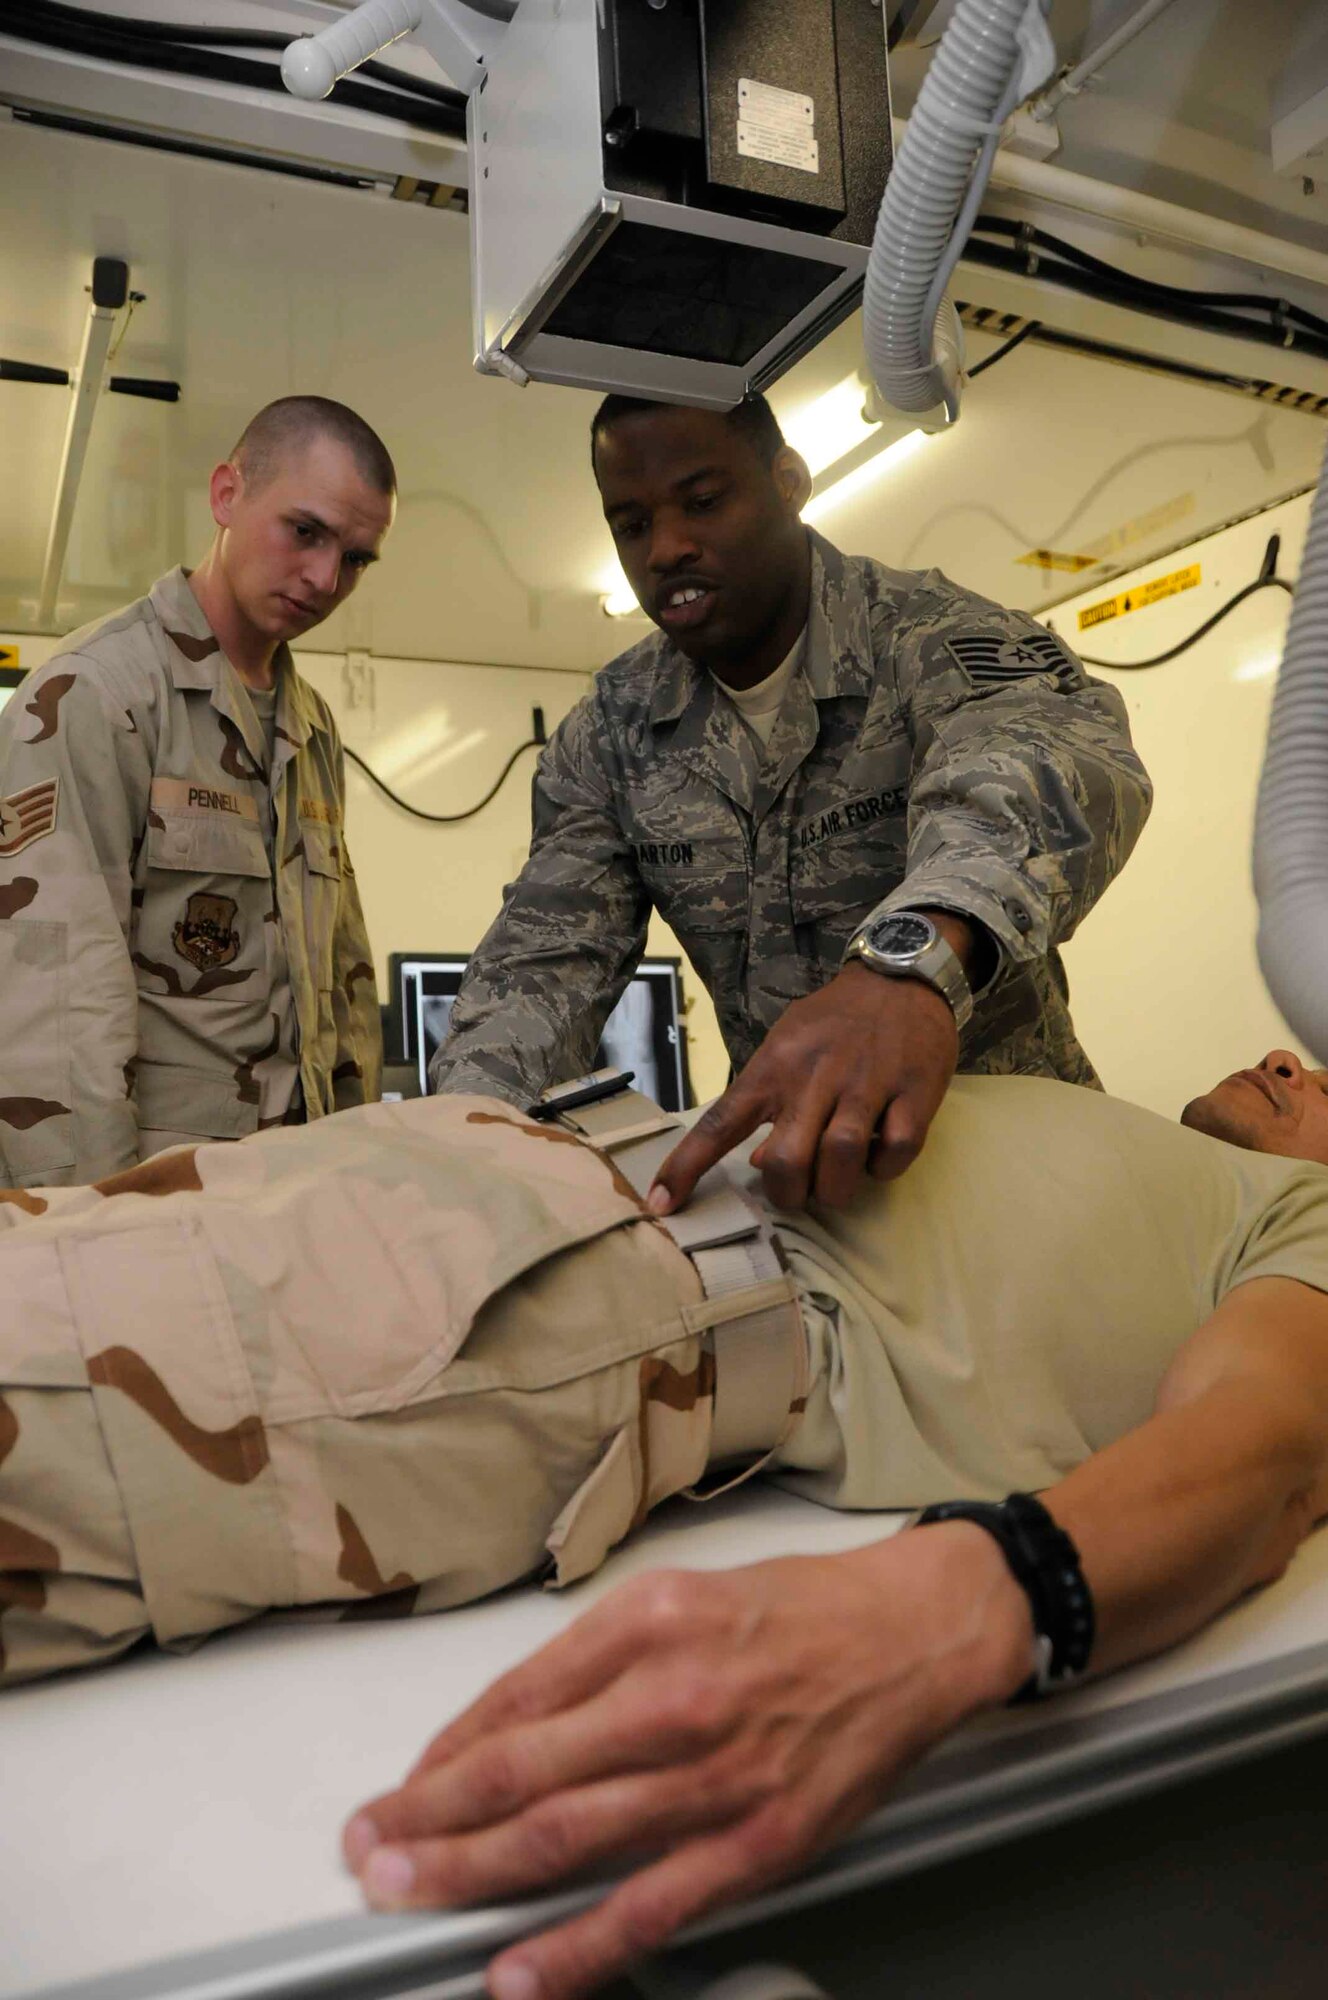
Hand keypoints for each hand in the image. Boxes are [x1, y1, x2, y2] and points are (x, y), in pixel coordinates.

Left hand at [342, 1528, 1030, 1999]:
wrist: (912, 1635)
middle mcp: (671, 1695)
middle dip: (430, 1819)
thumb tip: (510, 1722)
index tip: (402, 1789)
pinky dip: (576, 1948)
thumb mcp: (679, 1595)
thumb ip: (594, 1658)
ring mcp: (714, 1776)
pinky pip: (650, 1908)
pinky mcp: (757, 1842)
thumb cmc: (798, 1611)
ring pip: (566, 1838)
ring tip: (407, 1895)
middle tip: (367, 1852)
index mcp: (645, 1623)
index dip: (444, 1754)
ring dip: (472, 1874)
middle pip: (522, 1771)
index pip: (515, 1700)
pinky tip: (519, 1973)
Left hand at [650, 960, 958, 1213]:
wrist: (902, 977)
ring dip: (836, 1190)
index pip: (719, 1123)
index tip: (659, 1205)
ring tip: (837, 1186)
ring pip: (841, 1158)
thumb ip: (769, 1099)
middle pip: (786, 1159)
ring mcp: (867, 1083)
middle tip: (798, 1191)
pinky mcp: (914, 1091)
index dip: (686, 1167)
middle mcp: (815, 1075)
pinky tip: (878, 1160)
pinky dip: (884, 1170)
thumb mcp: (787, 1045)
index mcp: (774, 1066)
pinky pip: (896, 1150)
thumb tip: (759, 1161)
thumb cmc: (835, 1021)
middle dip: (788, 1193)